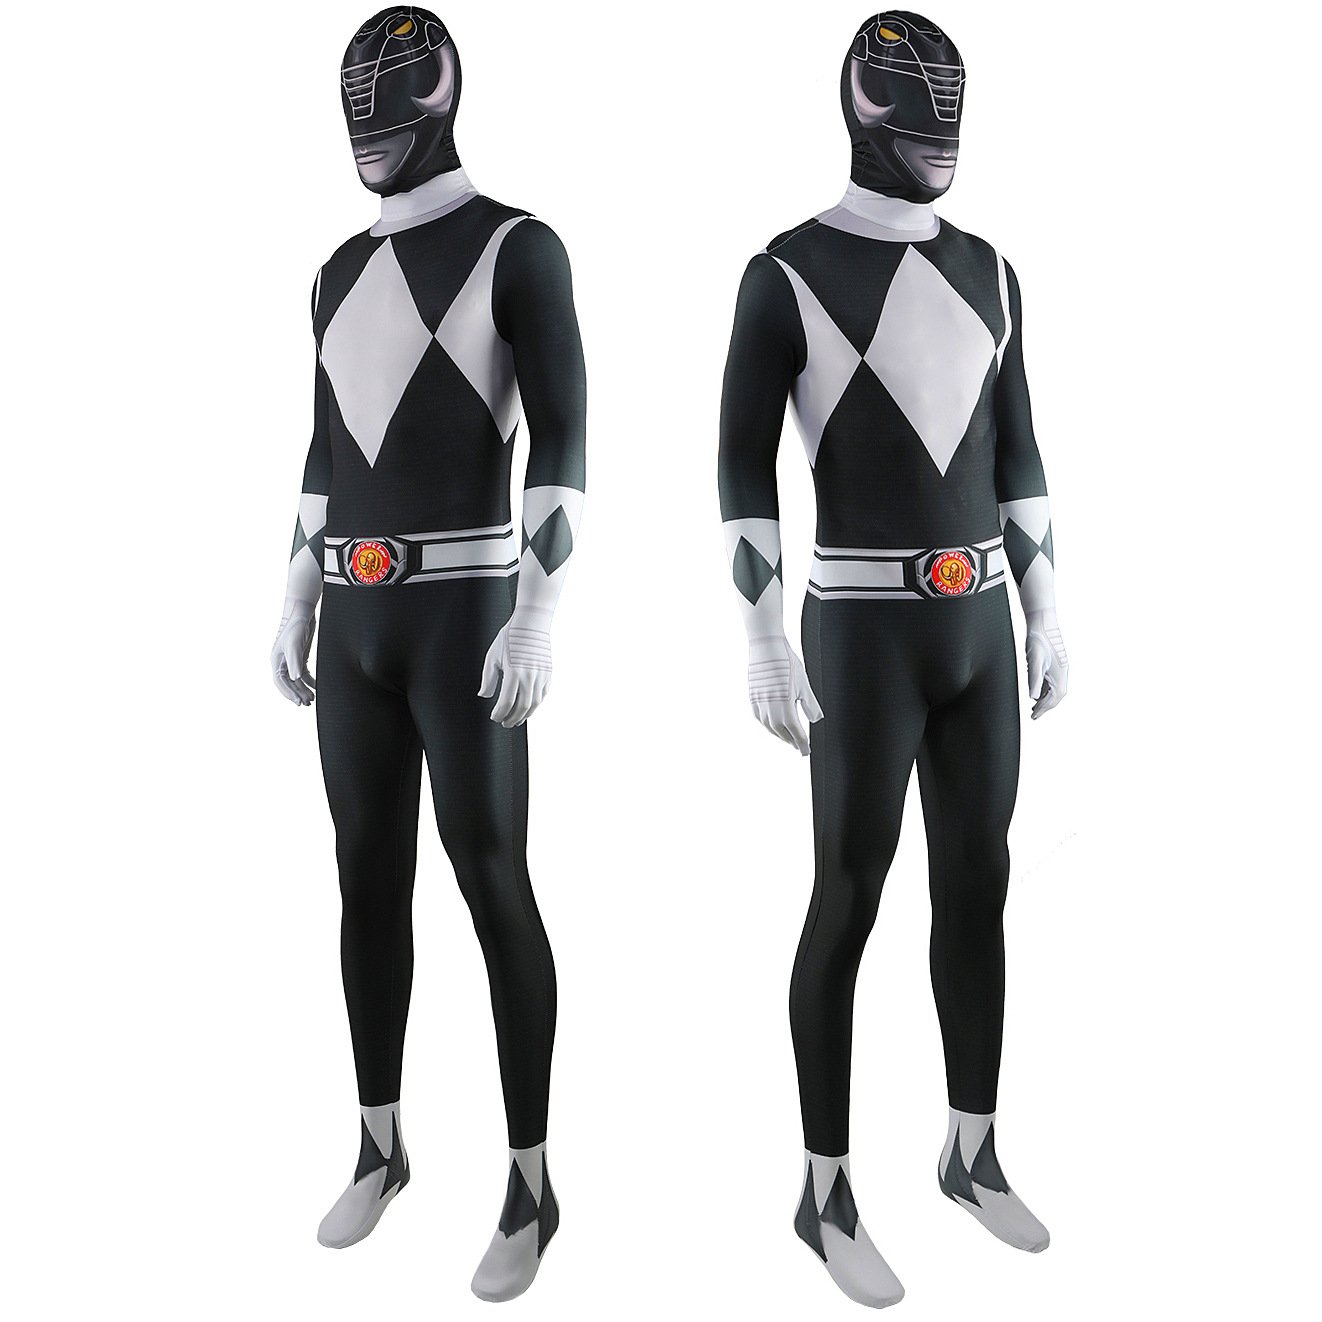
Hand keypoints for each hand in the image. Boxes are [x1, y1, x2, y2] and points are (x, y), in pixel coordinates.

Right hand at [271, 598, 316, 705]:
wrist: (303, 612)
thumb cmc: (296, 627)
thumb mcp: (294, 644)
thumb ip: (295, 661)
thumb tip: (295, 678)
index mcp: (276, 661)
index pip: (280, 682)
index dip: (289, 693)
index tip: (298, 702)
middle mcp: (282, 662)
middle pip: (289, 683)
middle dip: (297, 694)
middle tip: (308, 703)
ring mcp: (291, 660)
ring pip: (296, 680)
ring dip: (303, 689)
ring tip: (312, 699)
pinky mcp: (300, 657)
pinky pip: (303, 674)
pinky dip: (309, 681)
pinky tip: (317, 687)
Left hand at [479, 608, 552, 727]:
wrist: (531, 624)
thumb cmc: (510, 638)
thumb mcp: (492, 657)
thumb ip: (488, 679)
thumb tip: (484, 695)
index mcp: (513, 673)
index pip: (506, 703)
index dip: (499, 714)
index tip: (494, 717)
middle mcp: (529, 677)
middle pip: (521, 708)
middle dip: (512, 719)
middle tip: (505, 723)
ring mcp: (541, 676)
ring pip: (534, 704)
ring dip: (524, 715)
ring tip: (516, 720)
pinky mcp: (548, 674)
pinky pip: (543, 695)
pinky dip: (535, 705)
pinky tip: (528, 707)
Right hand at [747, 635, 823, 755]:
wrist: (766, 646)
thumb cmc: (787, 662)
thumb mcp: (804, 684)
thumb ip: (810, 704)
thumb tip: (816, 719)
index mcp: (786, 707)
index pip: (795, 732)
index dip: (801, 743)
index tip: (806, 752)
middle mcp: (770, 708)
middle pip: (781, 732)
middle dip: (791, 740)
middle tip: (798, 745)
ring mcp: (759, 703)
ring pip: (769, 726)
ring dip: (779, 734)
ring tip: (787, 737)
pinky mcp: (752, 696)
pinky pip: (759, 717)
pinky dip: (766, 724)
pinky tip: (771, 724)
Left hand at [1025, 609, 1068, 718]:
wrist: (1042, 622)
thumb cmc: (1038, 639)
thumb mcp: (1034, 661)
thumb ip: (1033, 679)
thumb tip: (1033, 697)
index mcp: (1060, 674)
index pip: (1053, 698)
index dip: (1043, 709)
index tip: (1033, 716)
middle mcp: (1062, 673)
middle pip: (1055, 696)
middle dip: (1045, 707)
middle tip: (1033, 715)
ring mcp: (1059, 669)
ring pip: (1054, 690)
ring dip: (1045, 699)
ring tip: (1034, 707)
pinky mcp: (1054, 664)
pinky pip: (1051, 682)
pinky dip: (1045, 690)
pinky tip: (1037, 692)